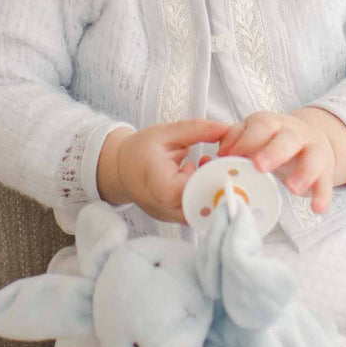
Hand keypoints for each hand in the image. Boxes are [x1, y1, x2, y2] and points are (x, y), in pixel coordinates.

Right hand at [107, 119, 238, 224]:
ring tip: (207, 167)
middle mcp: (166, 208)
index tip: (225, 160)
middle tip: (220, 164)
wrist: (119, 169)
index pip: (199, 188)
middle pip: (205, 202)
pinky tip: (200, 176)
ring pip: (204, 210)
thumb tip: (226, 128)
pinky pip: (198, 210)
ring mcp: (170, 217)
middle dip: (218, 182)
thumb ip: (197, 129)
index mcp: (162, 187)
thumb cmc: (139, 151)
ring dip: (213, 189)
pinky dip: (205, 194)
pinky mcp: (174, 218)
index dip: (216, 175)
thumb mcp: (167, 133)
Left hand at [209, 110, 335, 213]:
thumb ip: (235, 141)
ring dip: (304, 172)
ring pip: (313, 156)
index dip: (246, 140)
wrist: (311, 140)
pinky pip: (326, 183)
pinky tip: (317, 208)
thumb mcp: (253, 135)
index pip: (262, 125)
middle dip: (273, 152)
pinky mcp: (325, 171)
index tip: (231, 156)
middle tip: (259, 167)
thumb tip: (220, 155)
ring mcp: (313, 151)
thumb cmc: (272, 141)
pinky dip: (322, 195)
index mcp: (272, 124)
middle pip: (288, 138)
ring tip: (292, 188)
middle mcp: (295, 134)